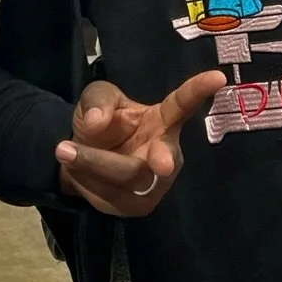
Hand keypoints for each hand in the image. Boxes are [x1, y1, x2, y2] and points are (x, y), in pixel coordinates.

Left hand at [55, 70, 226, 214]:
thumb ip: (97, 103)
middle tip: (160, 164)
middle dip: (159, 160)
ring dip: (94, 164)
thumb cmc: (101, 122)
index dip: (198, 91)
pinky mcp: (138, 205)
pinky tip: (75, 170)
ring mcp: (155, 185)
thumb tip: (99, 121)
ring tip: (64, 149)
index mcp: (162, 120)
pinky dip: (86, 181)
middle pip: (161, 158)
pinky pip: (109, 196)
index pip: (182, 105)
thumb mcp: (96, 100)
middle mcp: (167, 153)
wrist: (81, 157)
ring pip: (129, 179)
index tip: (218, 76)